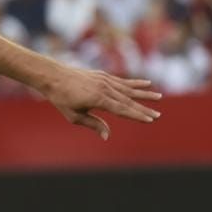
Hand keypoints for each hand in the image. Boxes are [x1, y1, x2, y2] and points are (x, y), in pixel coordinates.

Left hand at [40, 68, 162, 139]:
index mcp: (98, 99)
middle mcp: (105, 88)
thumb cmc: (62, 99)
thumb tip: (107, 136)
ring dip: (144, 94)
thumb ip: (93, 124)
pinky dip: (135, 83)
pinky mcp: (103, 75)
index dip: (136, 116)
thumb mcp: (75, 116)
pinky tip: (147, 83)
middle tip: (158, 115)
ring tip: (158, 97)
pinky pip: (123, 81)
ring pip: (129, 89)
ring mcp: (105, 80)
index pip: (122, 110)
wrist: (53, 76)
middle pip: (129, 101)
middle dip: (144, 109)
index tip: (150, 120)